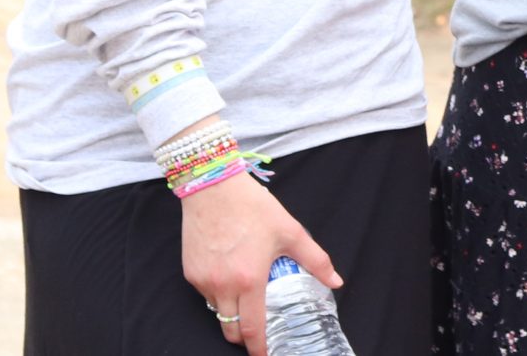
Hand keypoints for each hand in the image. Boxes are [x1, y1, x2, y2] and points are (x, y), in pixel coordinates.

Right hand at [181, 173, 339, 354]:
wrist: (214, 188)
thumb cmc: (254, 208)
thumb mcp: (291, 232)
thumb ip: (315, 260)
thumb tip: (336, 282)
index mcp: (249, 280)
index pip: (253, 328)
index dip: (260, 348)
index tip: (267, 355)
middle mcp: (222, 287)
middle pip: (230, 330)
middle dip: (245, 338)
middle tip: (260, 332)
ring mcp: (203, 282)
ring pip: (217, 312)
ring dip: (232, 314)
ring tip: (249, 300)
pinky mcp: (191, 273)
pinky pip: (206, 295)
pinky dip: (219, 295)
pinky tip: (233, 278)